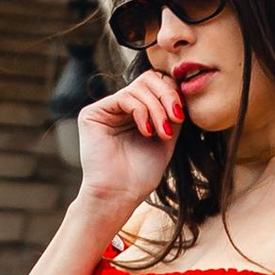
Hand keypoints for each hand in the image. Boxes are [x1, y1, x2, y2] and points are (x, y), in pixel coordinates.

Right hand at [75, 71, 180, 230]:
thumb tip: (182, 87)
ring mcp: (106, 109)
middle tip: (176, 118)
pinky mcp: (92, 113)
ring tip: (162, 133)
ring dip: (157, 109)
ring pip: (139, 87)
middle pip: (149, 79)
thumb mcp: (166, 137)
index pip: (157, 85)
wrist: (120, 194)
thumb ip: (171, 112)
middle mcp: (120, 107)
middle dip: (168, 96)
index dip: (173, 93)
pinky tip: (147, 132)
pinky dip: (142, 112)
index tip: (182, 116)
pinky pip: (124, 97)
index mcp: (137, 111)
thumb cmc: (142, 174)